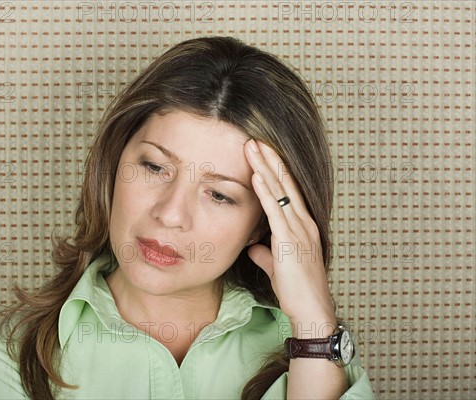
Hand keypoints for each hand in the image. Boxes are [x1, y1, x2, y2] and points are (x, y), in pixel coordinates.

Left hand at [244, 139, 335, 335]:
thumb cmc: (297, 290)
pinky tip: (257, 175)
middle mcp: (303, 222)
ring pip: (280, 191)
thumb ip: (265, 254)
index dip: (275, 170)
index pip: (287, 191)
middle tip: (255, 139)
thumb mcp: (277, 267)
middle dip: (269, 160)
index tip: (262, 152)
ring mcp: (299, 229)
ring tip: (252, 146)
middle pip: (285, 183)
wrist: (311, 309)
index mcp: (302, 226)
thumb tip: (253, 247)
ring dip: (265, 167)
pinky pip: (276, 211)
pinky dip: (266, 192)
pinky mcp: (290, 240)